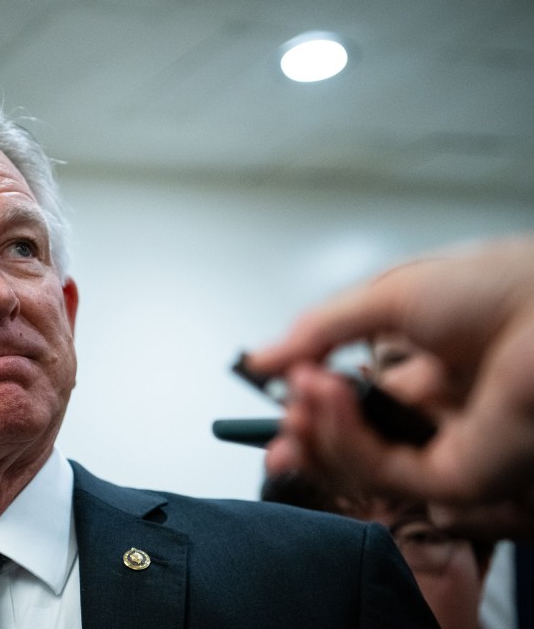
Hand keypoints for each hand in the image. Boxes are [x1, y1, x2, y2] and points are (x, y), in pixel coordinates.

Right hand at [247, 235, 533, 537]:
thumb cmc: (499, 285)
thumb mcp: (387, 294)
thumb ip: (318, 331)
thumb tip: (262, 358)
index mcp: (429, 367)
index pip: (356, 402)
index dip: (311, 402)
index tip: (277, 390)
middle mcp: (440, 412)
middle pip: (355, 441)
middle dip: (307, 435)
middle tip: (277, 424)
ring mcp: (452, 446)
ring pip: (362, 462)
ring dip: (320, 430)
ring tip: (302, 391)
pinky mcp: (461, 475)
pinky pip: (385, 471)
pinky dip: (347, 440)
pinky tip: (329, 401)